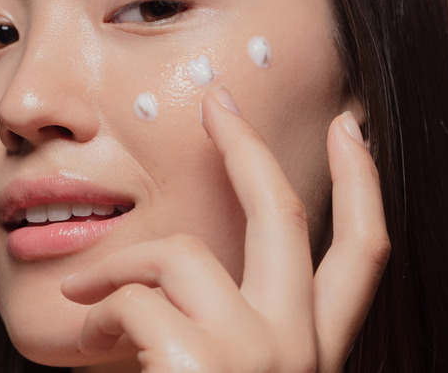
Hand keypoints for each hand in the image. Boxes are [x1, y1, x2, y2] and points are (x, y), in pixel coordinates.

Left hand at [61, 87, 389, 371]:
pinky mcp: (200, 360)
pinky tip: (85, 343)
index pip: (363, 255)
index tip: (352, 129)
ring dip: (122, 264)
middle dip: (251, 146)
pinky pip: (131, 298)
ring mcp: (254, 353)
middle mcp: (297, 348)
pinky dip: (97, 310)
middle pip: (286, 216)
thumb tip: (166, 277)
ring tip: (84, 294)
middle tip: (218, 101)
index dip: (363, 185)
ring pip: (181, 255)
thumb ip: (216, 326)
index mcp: (312, 353)